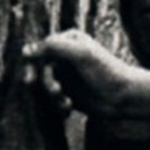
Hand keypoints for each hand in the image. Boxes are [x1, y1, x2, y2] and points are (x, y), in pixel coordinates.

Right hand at [27, 32, 149, 132]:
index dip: (34, 64)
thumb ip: (53, 48)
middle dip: (45, 82)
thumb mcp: (80, 54)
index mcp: (68, 41)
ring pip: (47, 86)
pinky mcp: (70, 93)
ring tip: (65, 101)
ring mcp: (67, 76)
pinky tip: (68, 109)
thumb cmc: (106, 71)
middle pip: (41, 68)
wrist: (124, 96)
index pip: (42, 49)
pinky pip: (54, 99)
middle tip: (48, 91)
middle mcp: (66, 56)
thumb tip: (25, 50)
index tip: (31, 79)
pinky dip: (58, 105)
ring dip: (53, 96)